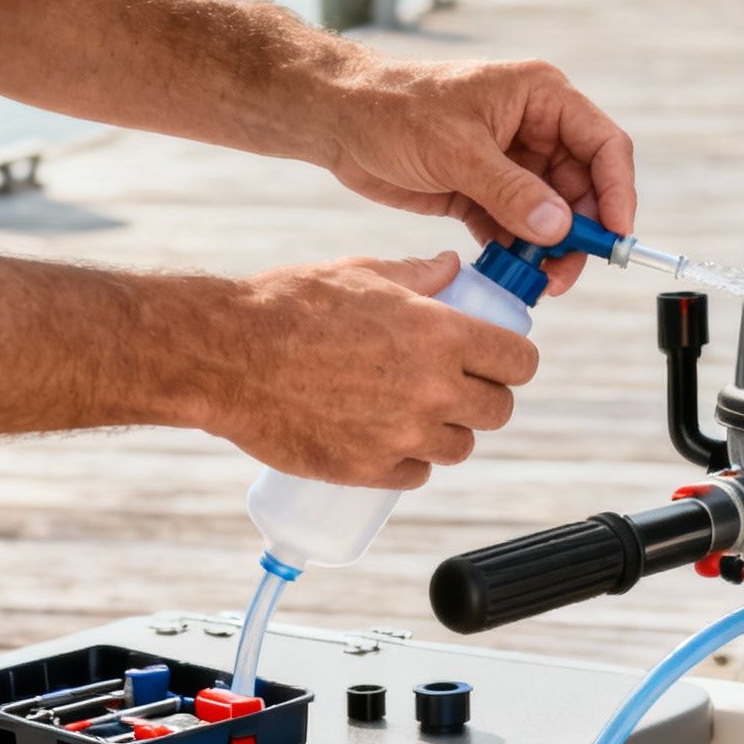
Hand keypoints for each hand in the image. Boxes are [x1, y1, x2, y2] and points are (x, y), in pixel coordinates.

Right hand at [207, 253, 537, 488]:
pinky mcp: (368, 470)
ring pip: (459, 447)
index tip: (498, 360)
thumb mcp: (361, 273)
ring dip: (446, 431)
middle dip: (482, 396)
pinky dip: (406, 461)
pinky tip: (385, 438)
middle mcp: (431, 389)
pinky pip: (415, 476)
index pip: (519, 362)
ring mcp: (402, 436)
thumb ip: (418, 275)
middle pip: (498, 410)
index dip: (512, 360)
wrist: (224, 357)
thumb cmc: (289, 305)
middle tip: (454, 385)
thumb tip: (452, 268)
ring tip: (415, 411)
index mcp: (440, 335)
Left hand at [326, 58, 635, 294]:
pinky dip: (517, 253)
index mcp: (541, 98)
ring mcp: (511, 163)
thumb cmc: (394, 110)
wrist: (337, 121)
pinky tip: (512, 274)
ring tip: (541, 282)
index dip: (617, 192)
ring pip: (552, 216)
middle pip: (583, 188)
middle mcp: (535, 129)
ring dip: (550, 250)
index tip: (616, 237)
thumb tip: (560, 229)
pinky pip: (516, 229)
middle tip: (567, 273)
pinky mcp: (484, 192)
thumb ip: (511, 191)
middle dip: (580, 233)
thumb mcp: (456, 150)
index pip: (603, 145)